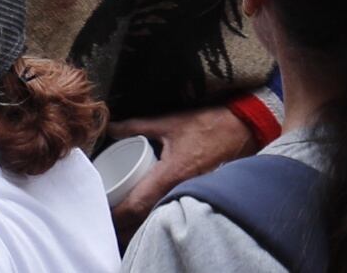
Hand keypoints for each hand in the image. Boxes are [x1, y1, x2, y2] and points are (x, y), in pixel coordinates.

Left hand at [104, 105, 257, 233]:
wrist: (244, 130)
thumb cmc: (209, 125)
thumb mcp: (170, 122)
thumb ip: (138, 125)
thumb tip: (112, 128)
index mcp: (170, 174)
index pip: (136, 204)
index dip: (116, 213)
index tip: (102, 211)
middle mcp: (179, 190)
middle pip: (143, 220)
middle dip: (123, 224)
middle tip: (106, 219)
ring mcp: (189, 194)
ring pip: (157, 218)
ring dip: (138, 223)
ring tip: (121, 219)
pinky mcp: (196, 193)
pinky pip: (171, 211)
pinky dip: (154, 217)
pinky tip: (146, 213)